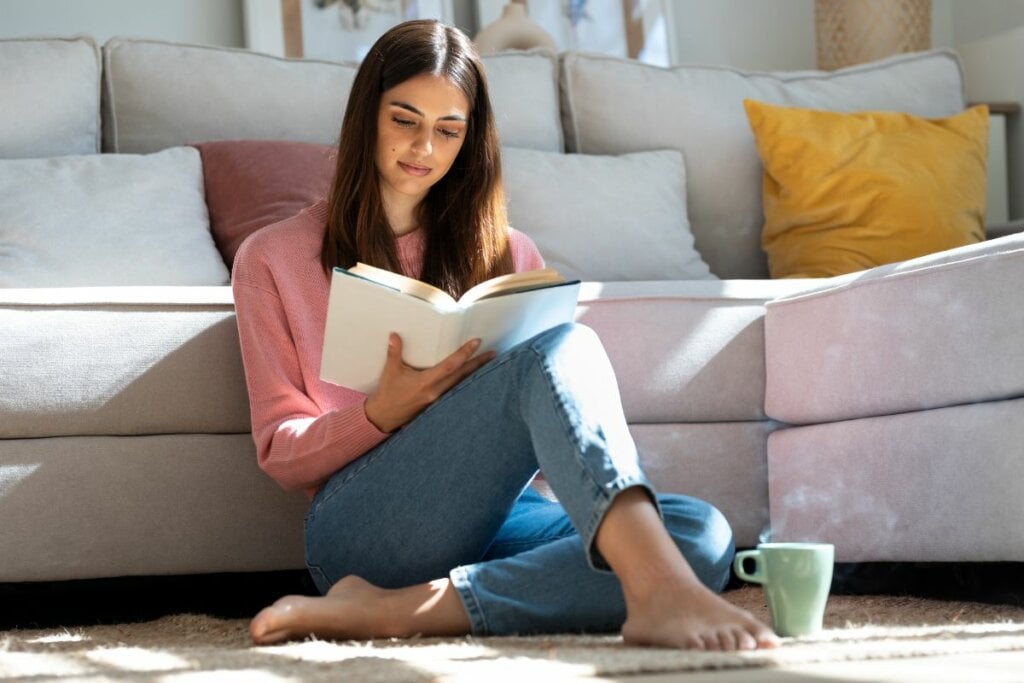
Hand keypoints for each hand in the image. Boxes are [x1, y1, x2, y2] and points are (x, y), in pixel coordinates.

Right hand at [363, 333, 495, 432]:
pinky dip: (464, 382)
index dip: (464, 354)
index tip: (476, 343)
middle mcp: (435, 392)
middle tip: (492, 353)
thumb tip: (395, 335)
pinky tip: (472, 377)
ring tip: (487, 363)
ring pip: (461, 384)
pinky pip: (455, 391)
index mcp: (426, 383)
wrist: (384, 417)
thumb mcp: (390, 372)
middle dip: (478, 364)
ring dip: (474, 373)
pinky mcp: (437, 403)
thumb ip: (394, 353)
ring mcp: (438, 400)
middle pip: (462, 375)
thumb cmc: (388, 394)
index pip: (450, 366)